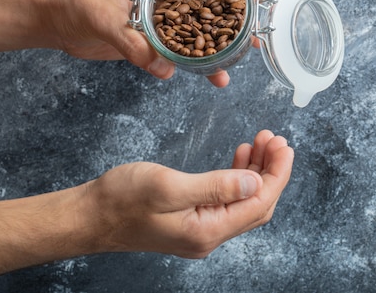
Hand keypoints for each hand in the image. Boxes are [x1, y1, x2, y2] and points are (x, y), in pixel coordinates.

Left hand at [52, 0, 264, 86]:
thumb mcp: (101, 18)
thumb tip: (165, 68)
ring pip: (210, 12)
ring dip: (232, 29)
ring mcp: (169, 6)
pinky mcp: (165, 30)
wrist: (58, 21)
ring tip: (250, 47)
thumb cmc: (74, 2)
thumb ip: (133, 43)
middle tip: (257, 14)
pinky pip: (194, 41)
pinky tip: (216, 76)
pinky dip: (207, 58)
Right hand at [85, 130, 292, 256]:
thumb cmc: (121, 200)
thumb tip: (254, 182)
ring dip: (257, 171)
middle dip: (271, 170)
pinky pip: (227, 201)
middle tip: (275, 139)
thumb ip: (215, 187)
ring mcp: (201, 231)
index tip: (285, 146)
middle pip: (257, 203)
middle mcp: (209, 237)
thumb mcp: (168, 187)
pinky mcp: (193, 221)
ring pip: (243, 201)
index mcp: (208, 231)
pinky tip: (239, 157)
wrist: (90, 216)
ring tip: (261, 142)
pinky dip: (238, 177)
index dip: (277, 173)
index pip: (259, 202)